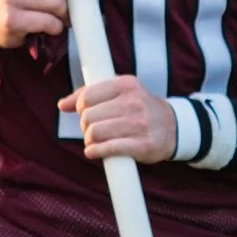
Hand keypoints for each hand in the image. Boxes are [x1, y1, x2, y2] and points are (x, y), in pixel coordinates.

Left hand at [56, 73, 176, 163]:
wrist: (174, 127)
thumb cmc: (140, 109)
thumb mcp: (120, 92)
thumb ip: (90, 94)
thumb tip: (62, 105)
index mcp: (127, 84)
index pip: (87, 96)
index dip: (80, 107)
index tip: (87, 113)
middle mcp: (134, 102)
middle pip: (88, 116)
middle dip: (86, 125)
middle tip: (93, 129)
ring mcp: (139, 124)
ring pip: (95, 133)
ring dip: (90, 140)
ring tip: (96, 141)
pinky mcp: (143, 145)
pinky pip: (108, 149)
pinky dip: (95, 151)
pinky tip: (95, 151)